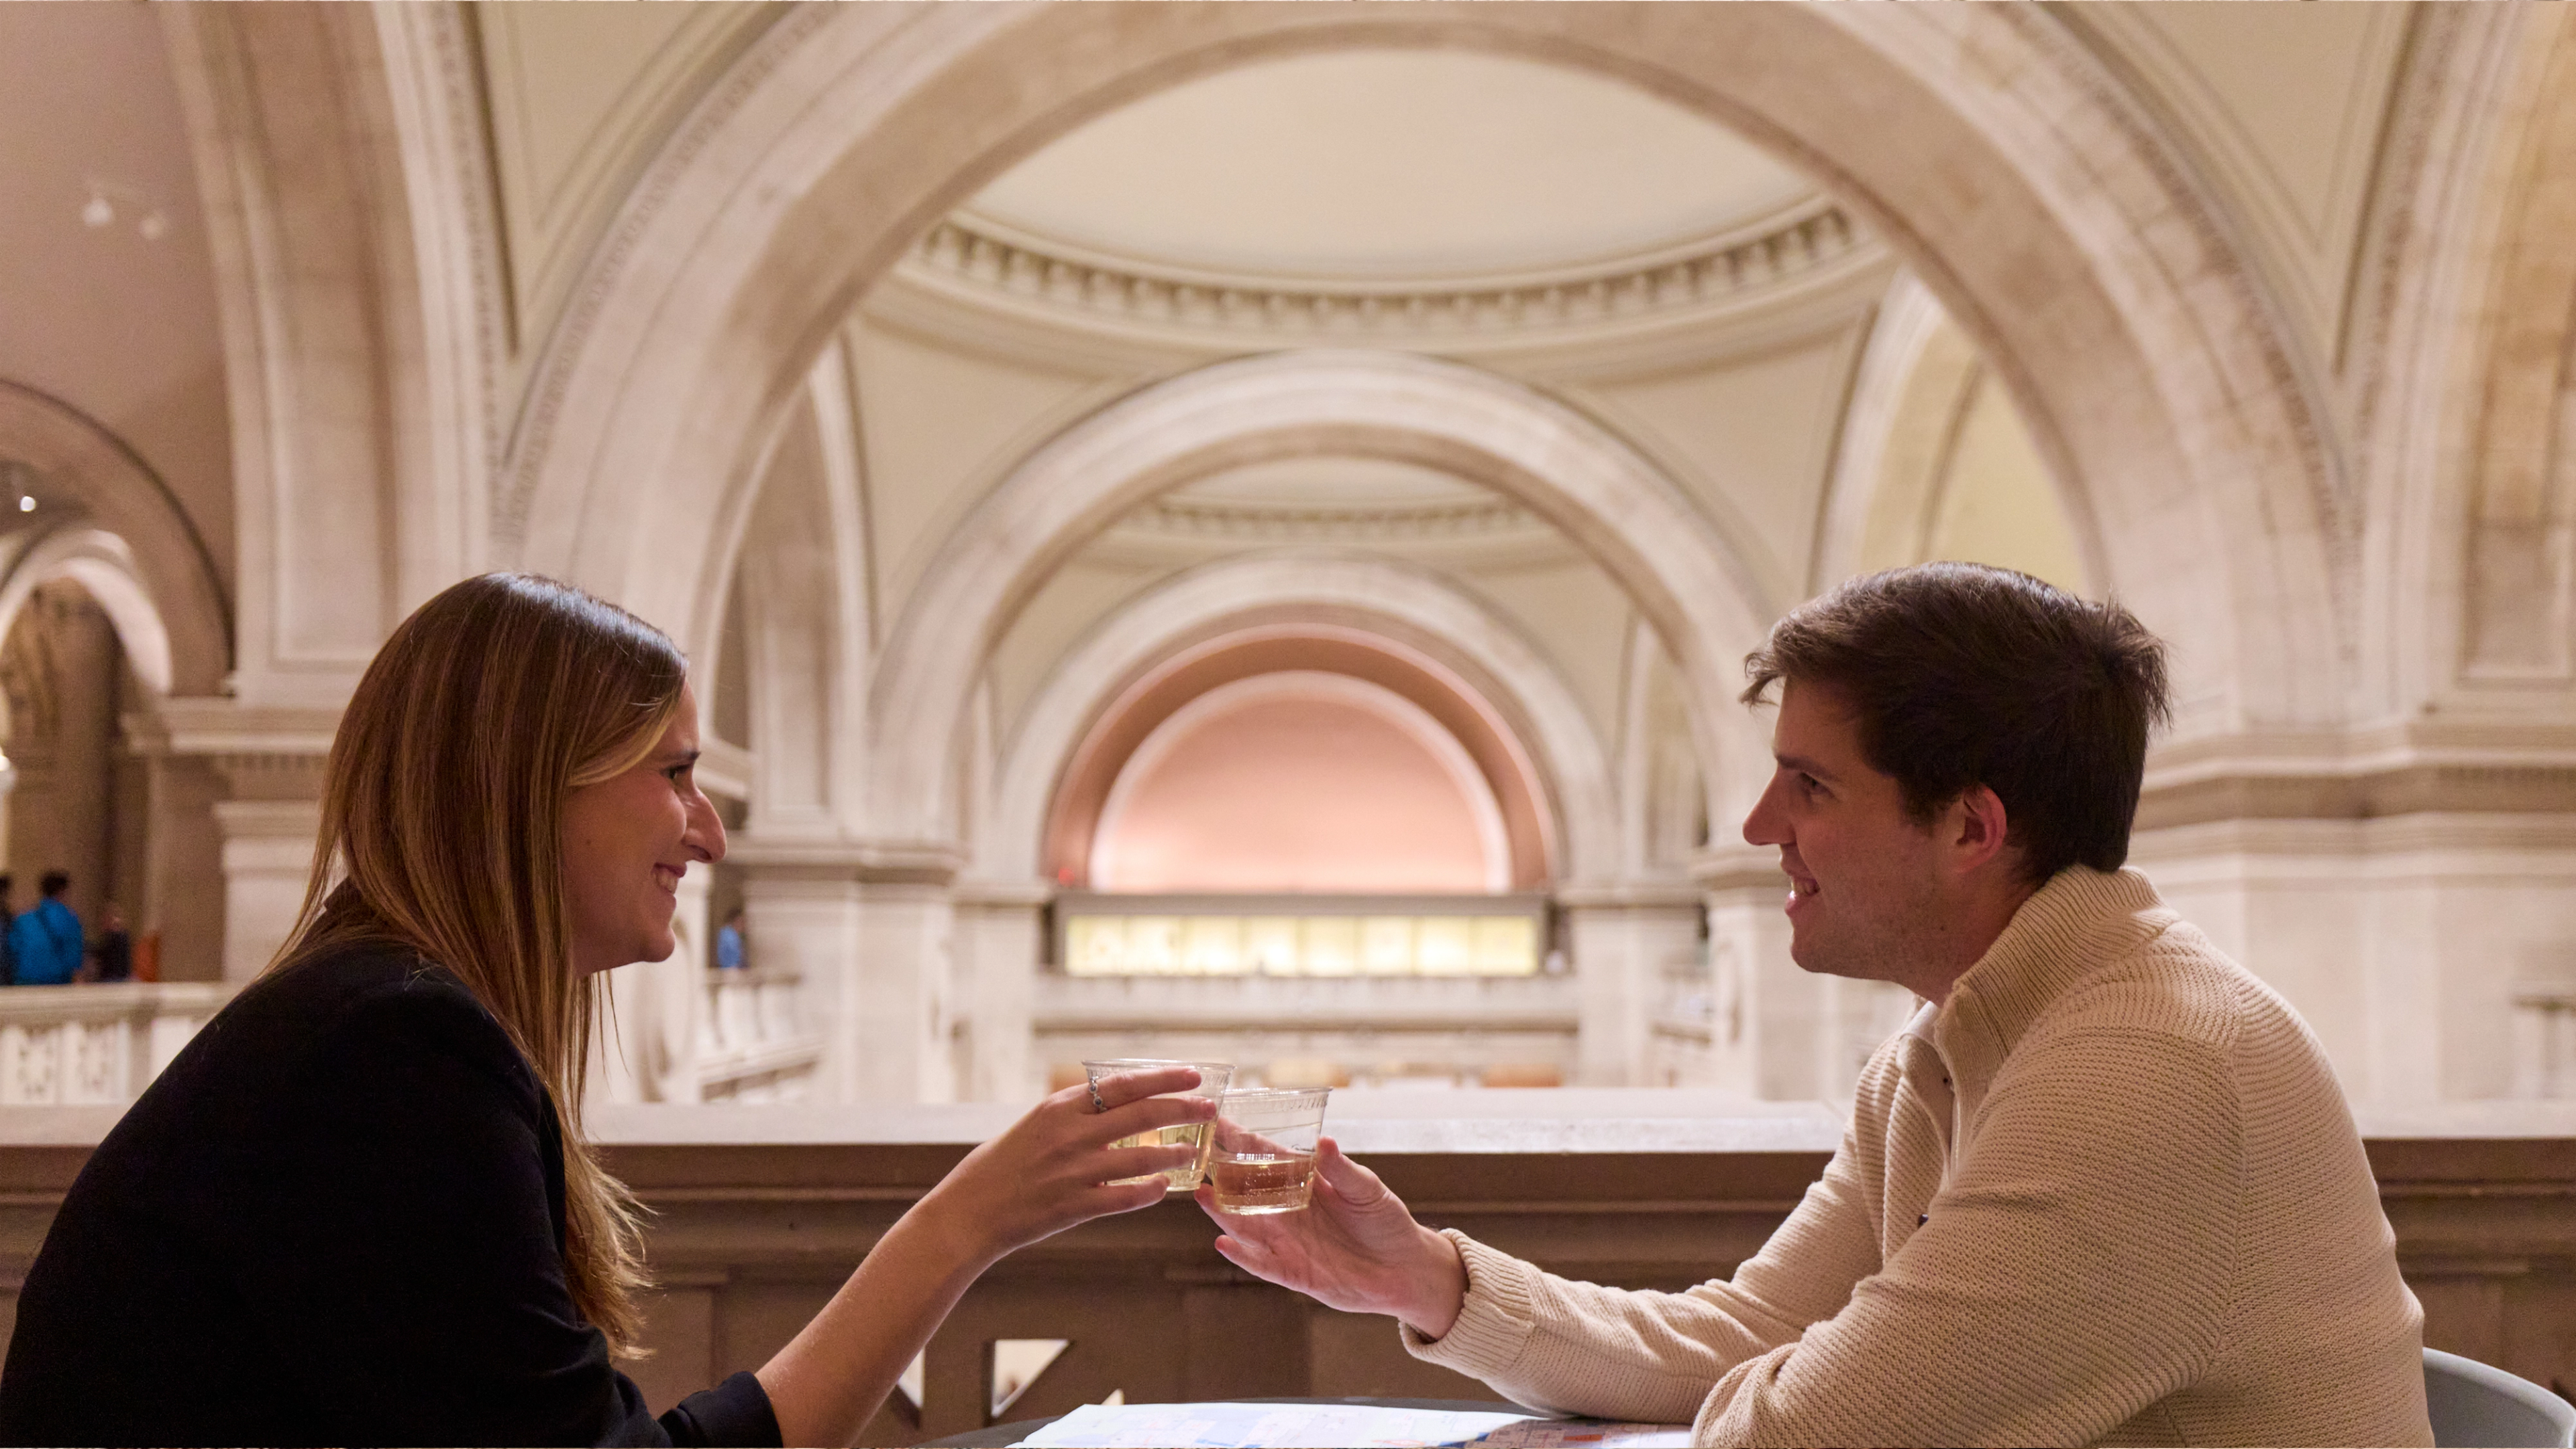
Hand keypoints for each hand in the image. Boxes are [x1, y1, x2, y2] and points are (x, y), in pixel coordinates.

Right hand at [916, 1067, 1215, 1268]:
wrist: (968, 1213)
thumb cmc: (998, 1168)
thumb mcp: (1032, 1127)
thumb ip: (1071, 1116)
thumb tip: (1109, 1104)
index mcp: (1058, 1108)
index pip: (1123, 1084)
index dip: (1163, 1078)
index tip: (1193, 1075)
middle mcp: (1070, 1134)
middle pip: (1142, 1113)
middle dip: (1182, 1109)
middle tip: (1211, 1109)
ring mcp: (1074, 1171)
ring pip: (1141, 1156)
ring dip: (1174, 1152)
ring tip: (1193, 1151)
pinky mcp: (1074, 1206)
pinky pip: (1125, 1196)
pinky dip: (1149, 1191)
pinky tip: (1164, 1187)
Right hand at [1198, 1136, 1466, 1338]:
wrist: (1404, 1269)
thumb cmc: (1386, 1221)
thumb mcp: (1367, 1190)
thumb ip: (1341, 1170)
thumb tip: (1323, 1141)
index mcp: (1304, 1184)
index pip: (1267, 1158)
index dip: (1243, 1141)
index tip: (1217, 1120)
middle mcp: (1289, 1212)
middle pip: (1247, 1192)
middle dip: (1222, 1175)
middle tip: (1194, 1157)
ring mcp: (1288, 1242)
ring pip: (1246, 1226)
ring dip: (1223, 1214)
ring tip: (1202, 1195)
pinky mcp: (1294, 1272)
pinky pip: (1262, 1264)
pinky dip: (1243, 1256)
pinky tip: (1223, 1243)